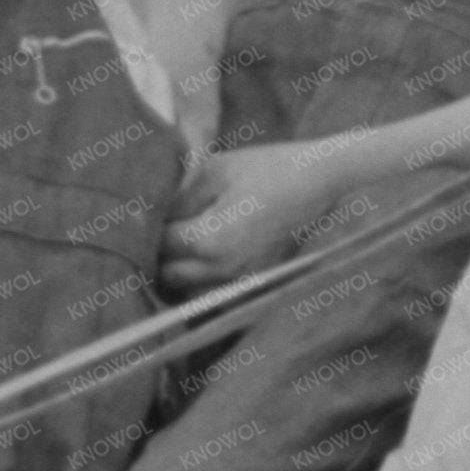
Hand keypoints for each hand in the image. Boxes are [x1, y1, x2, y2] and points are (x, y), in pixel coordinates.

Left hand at [157, 142, 341, 293]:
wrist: (320, 182)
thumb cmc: (267, 169)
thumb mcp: (214, 171)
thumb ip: (176, 198)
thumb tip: (149, 215)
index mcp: (209, 240)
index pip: (159, 245)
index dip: (150, 227)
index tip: (154, 211)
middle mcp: (224, 273)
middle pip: (168, 276)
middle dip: (162, 254)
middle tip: (168, 227)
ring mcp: (243, 286)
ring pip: (189, 295)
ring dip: (182, 274)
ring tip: (188, 244)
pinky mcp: (257, 290)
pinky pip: (216, 301)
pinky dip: (205, 287)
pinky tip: (210, 261)